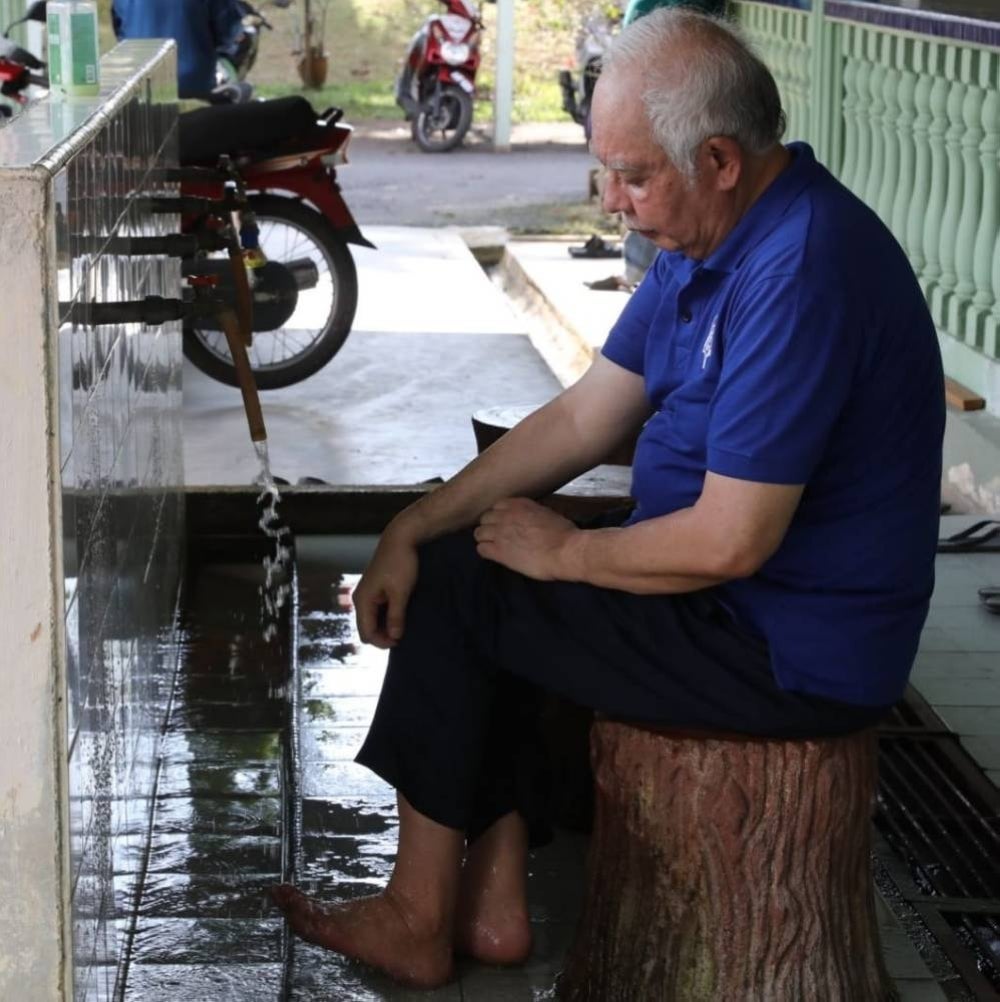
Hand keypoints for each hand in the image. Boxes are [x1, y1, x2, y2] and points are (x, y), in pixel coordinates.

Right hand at [353, 529, 418, 647]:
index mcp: (362, 600)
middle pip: (366, 627)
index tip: (400, 641)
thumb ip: (396, 616)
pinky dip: (385, 616)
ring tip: (402, 626)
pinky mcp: (373, 589)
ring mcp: (365, 593)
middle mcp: (359, 598)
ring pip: (371, 619)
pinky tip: (398, 615)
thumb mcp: (400, 592)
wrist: (400, 538)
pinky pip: (375, 610)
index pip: (366, 632)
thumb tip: (395, 637)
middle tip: (402, 635)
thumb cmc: (400, 564)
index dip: (382, 641)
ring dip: (384, 626)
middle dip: (382, 635)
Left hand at [474, 498, 578, 580]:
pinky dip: (485, 552)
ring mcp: (500, 534)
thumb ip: (530, 512)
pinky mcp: (499, 552)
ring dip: (484, 539)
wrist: (565, 551)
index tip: (504, 523)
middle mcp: (505, 516)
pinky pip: (481, 549)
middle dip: (489, 526)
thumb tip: (527, 517)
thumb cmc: (563, 533)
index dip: (499, 516)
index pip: (496, 506)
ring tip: (493, 546)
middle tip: (498, 536)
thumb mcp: (546, 512)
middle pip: (485, 519)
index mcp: (518, 504)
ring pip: (479, 533)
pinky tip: (493, 555)